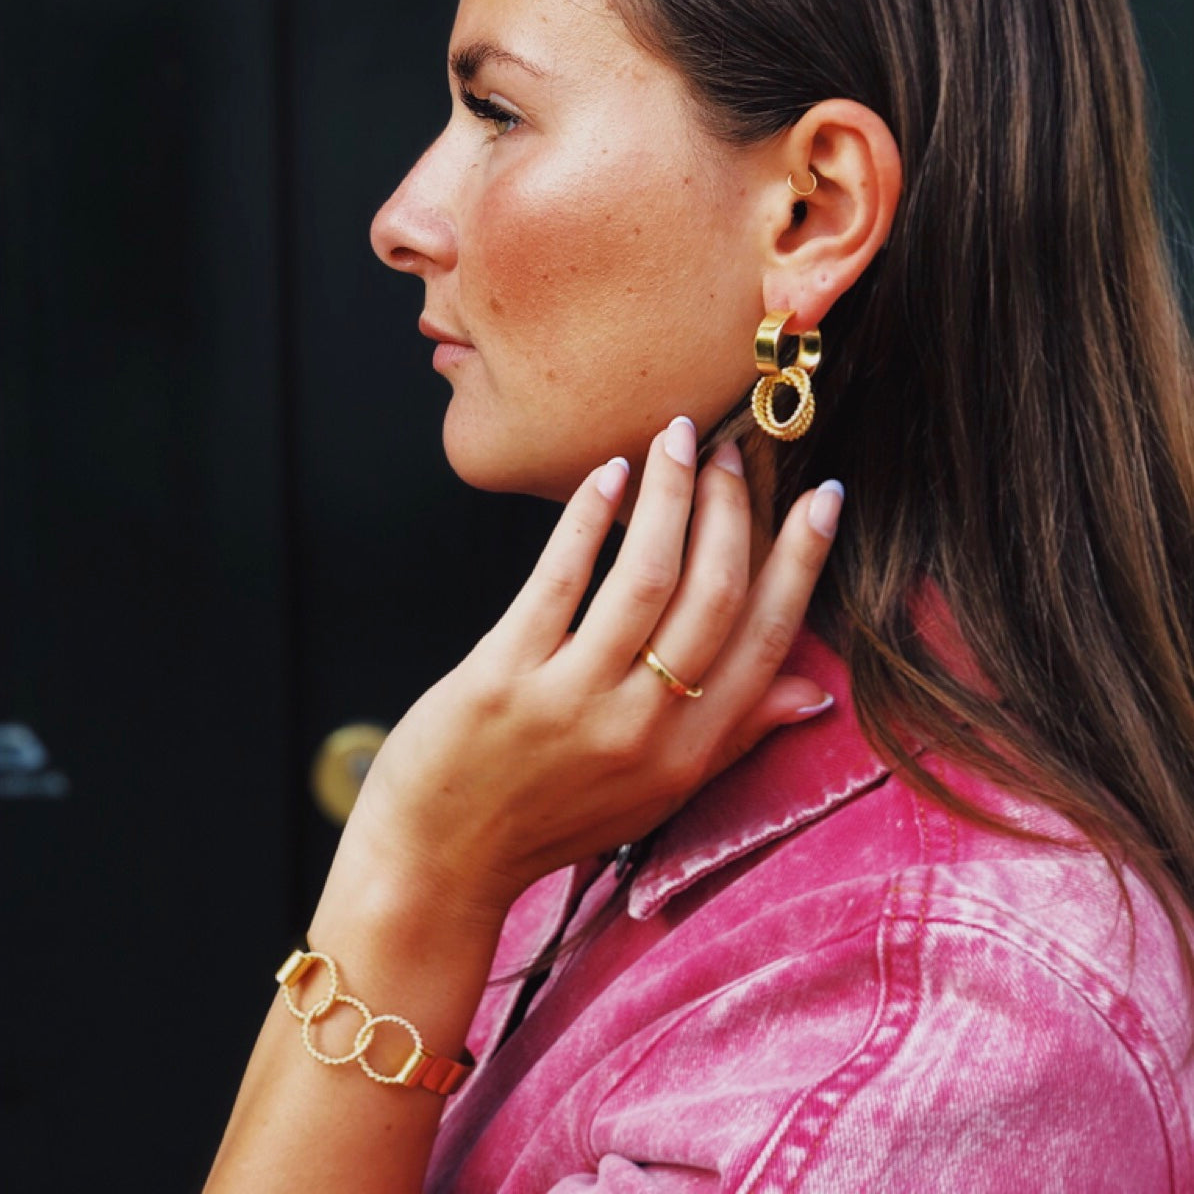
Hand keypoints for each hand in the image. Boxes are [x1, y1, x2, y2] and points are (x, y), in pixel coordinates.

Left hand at [340, 418, 842, 923]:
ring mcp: (572, 701)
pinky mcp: (503, 677)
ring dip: (671, 494)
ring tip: (678, 439)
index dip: (802, 561)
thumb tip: (813, 691)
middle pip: (715, 594)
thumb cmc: (549, 820)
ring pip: (647, 575)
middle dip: (733, 509)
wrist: (439, 865)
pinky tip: (609, 473)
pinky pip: (558, 579)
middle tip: (733, 451)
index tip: (825, 497)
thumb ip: (734, 735)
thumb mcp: (656, 791)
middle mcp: (643, 727)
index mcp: (689, 752)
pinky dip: (589, 517)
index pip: (768, 639)